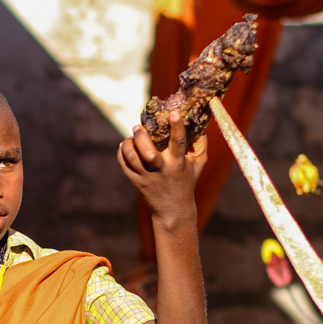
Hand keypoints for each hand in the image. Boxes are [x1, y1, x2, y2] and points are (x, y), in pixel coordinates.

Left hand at [118, 110, 206, 229]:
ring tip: (130, 137)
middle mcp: (162, 170)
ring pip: (133, 158)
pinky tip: (124, 146)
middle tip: (138, 127)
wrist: (173, 210)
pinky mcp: (136, 182)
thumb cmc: (187, 182)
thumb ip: (200, 144)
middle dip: (142, 137)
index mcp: (178, 163)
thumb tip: (199, 123)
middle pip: (148, 152)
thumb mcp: (198, 164)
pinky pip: (124, 165)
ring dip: (128, 144)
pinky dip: (121, 153)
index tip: (173, 112)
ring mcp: (147, 177)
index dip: (176, 127)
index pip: (178, 142)